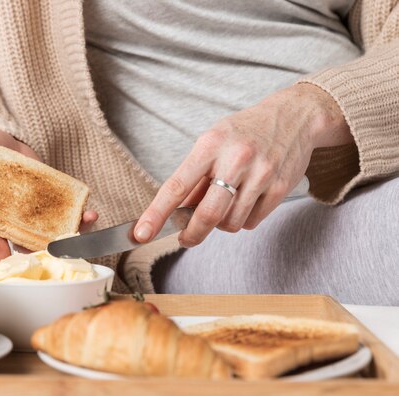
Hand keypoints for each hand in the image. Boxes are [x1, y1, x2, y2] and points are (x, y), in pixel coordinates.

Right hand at [0, 128, 97, 261]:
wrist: (0, 138)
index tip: (6, 257)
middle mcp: (12, 220)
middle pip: (27, 243)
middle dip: (44, 250)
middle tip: (58, 252)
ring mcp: (33, 213)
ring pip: (51, 232)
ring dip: (69, 236)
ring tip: (83, 228)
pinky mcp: (50, 200)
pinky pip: (65, 213)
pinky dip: (79, 216)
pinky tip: (90, 214)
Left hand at [134, 83, 353, 246]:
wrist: (294, 116)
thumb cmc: (245, 132)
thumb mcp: (213, 143)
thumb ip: (195, 178)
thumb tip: (176, 213)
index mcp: (210, 145)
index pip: (176, 186)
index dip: (156, 214)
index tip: (140, 234)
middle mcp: (236, 159)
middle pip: (207, 214)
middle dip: (191, 234)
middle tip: (185, 239)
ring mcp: (261, 174)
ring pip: (230, 223)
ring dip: (221, 224)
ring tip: (225, 205)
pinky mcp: (280, 187)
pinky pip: (252, 222)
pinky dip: (243, 220)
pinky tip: (246, 201)